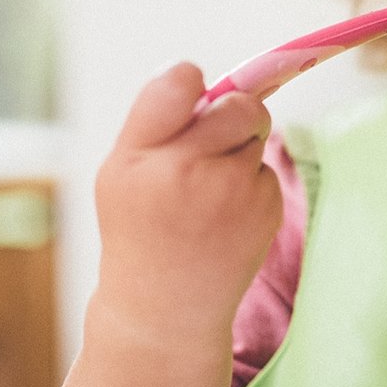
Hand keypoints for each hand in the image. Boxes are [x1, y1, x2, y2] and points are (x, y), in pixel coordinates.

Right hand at [90, 63, 282, 345]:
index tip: (192, 95)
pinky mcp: (264, 210)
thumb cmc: (140, 228)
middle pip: (237, 105)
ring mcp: (230, 193)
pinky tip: (225, 217)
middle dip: (231, 116)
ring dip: (240, 150)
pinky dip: (251, 184)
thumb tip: (204, 77)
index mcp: (138, 158)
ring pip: (257, 134)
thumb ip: (155, 122)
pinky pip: (266, 169)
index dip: (190, 82)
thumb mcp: (120, 173)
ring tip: (209, 193)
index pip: (177, 83)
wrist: (165, 308)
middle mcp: (184, 173)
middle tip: (206, 148)